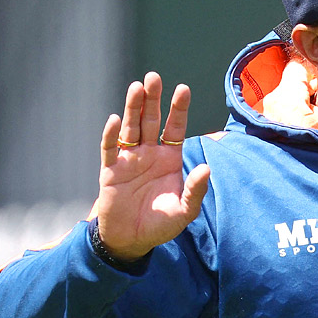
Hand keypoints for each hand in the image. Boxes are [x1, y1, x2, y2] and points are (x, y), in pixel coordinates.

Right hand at [94, 72, 210, 261]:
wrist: (132, 240)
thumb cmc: (161, 225)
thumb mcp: (185, 210)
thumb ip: (195, 190)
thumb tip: (207, 168)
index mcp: (169, 159)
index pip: (175, 128)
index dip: (178, 109)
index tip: (183, 89)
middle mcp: (149, 154)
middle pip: (151, 121)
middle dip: (153, 100)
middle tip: (155, 77)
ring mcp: (129, 160)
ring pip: (131, 128)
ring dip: (133, 108)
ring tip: (137, 87)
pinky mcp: (111, 170)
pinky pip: (110, 149)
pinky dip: (112, 134)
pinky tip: (116, 120)